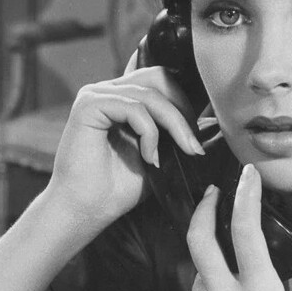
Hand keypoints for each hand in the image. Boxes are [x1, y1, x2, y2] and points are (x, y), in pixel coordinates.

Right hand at [45, 65, 203, 228]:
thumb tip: (207, 124)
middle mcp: (106, 91)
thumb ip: (173, 137)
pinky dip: (150, 133)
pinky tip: (149, 158)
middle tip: (192, 146)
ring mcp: (95, 95)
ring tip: (178, 154)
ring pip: (150, 94)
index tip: (195, 143)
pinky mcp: (88, 105)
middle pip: (159, 79)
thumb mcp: (156, 158)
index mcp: (120, 99)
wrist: (84, 211)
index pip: (161, 83)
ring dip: (173, 125)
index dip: (184, 106)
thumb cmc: (115, 190)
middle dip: (183, 111)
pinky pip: (134, 107)